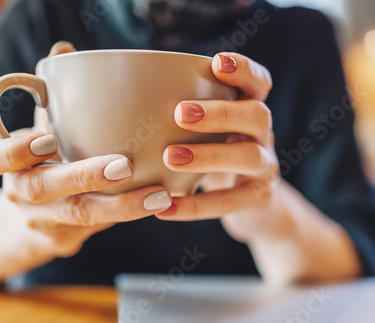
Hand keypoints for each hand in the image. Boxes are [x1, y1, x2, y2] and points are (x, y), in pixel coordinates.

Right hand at [0, 41, 172, 257]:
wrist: (33, 219)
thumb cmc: (42, 159)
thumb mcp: (39, 126)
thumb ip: (51, 93)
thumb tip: (64, 51)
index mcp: (2, 163)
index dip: (12, 153)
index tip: (46, 140)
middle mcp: (17, 194)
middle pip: (39, 189)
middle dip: (81, 177)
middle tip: (123, 165)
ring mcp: (41, 220)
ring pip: (77, 215)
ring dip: (120, 205)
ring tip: (157, 194)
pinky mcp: (66, 239)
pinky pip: (99, 227)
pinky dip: (130, 212)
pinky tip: (162, 200)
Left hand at [156, 53, 280, 241]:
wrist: (248, 203)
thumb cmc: (209, 151)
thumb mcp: (200, 128)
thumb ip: (173, 111)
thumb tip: (109, 94)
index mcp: (249, 107)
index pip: (257, 81)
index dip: (243, 70)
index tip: (217, 62)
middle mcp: (262, 134)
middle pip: (257, 115)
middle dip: (220, 112)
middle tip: (180, 113)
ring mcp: (264, 167)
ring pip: (249, 157)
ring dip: (209, 156)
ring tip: (170, 158)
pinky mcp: (258, 200)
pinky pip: (231, 202)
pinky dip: (198, 207)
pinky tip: (165, 208)